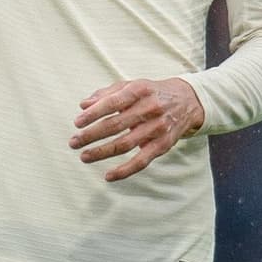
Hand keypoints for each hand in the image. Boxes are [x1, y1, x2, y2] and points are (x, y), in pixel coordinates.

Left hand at [69, 78, 205, 182]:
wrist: (188, 101)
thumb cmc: (151, 93)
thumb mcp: (132, 85)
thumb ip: (107, 93)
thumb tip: (83, 105)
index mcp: (140, 90)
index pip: (113, 102)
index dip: (94, 113)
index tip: (77, 122)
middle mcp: (150, 108)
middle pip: (116, 124)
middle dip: (92, 135)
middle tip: (73, 142)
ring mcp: (158, 128)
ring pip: (126, 144)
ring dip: (102, 152)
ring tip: (84, 157)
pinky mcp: (163, 145)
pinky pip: (142, 161)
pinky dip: (124, 170)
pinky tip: (108, 176)